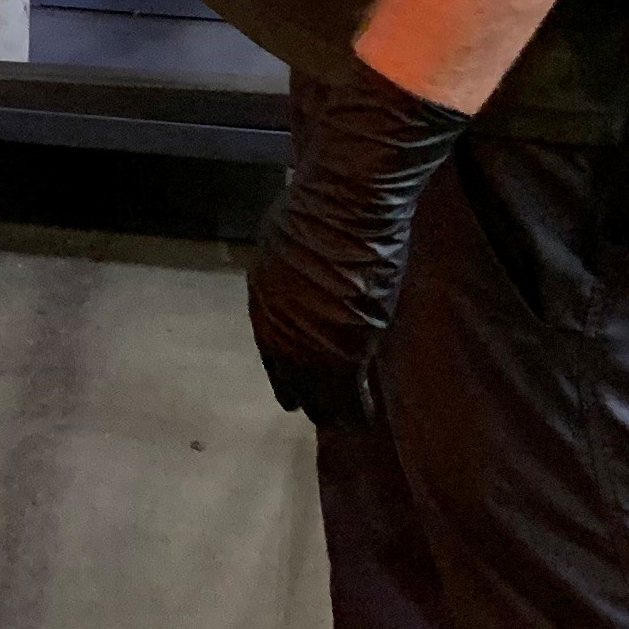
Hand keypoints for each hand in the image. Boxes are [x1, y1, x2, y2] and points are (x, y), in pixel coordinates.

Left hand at [247, 66, 473, 424]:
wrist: (345, 205)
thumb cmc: (324, 204)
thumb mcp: (291, 233)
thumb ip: (294, 257)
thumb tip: (302, 254)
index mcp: (263, 295)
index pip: (270, 344)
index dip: (284, 366)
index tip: (291, 383)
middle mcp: (278, 325)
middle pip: (289, 374)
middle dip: (303, 393)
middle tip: (316, 411)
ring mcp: (308, 342)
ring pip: (317, 392)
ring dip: (331, 409)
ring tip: (343, 424)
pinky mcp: (344, 353)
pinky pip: (348, 394)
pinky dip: (357, 409)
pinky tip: (365, 420)